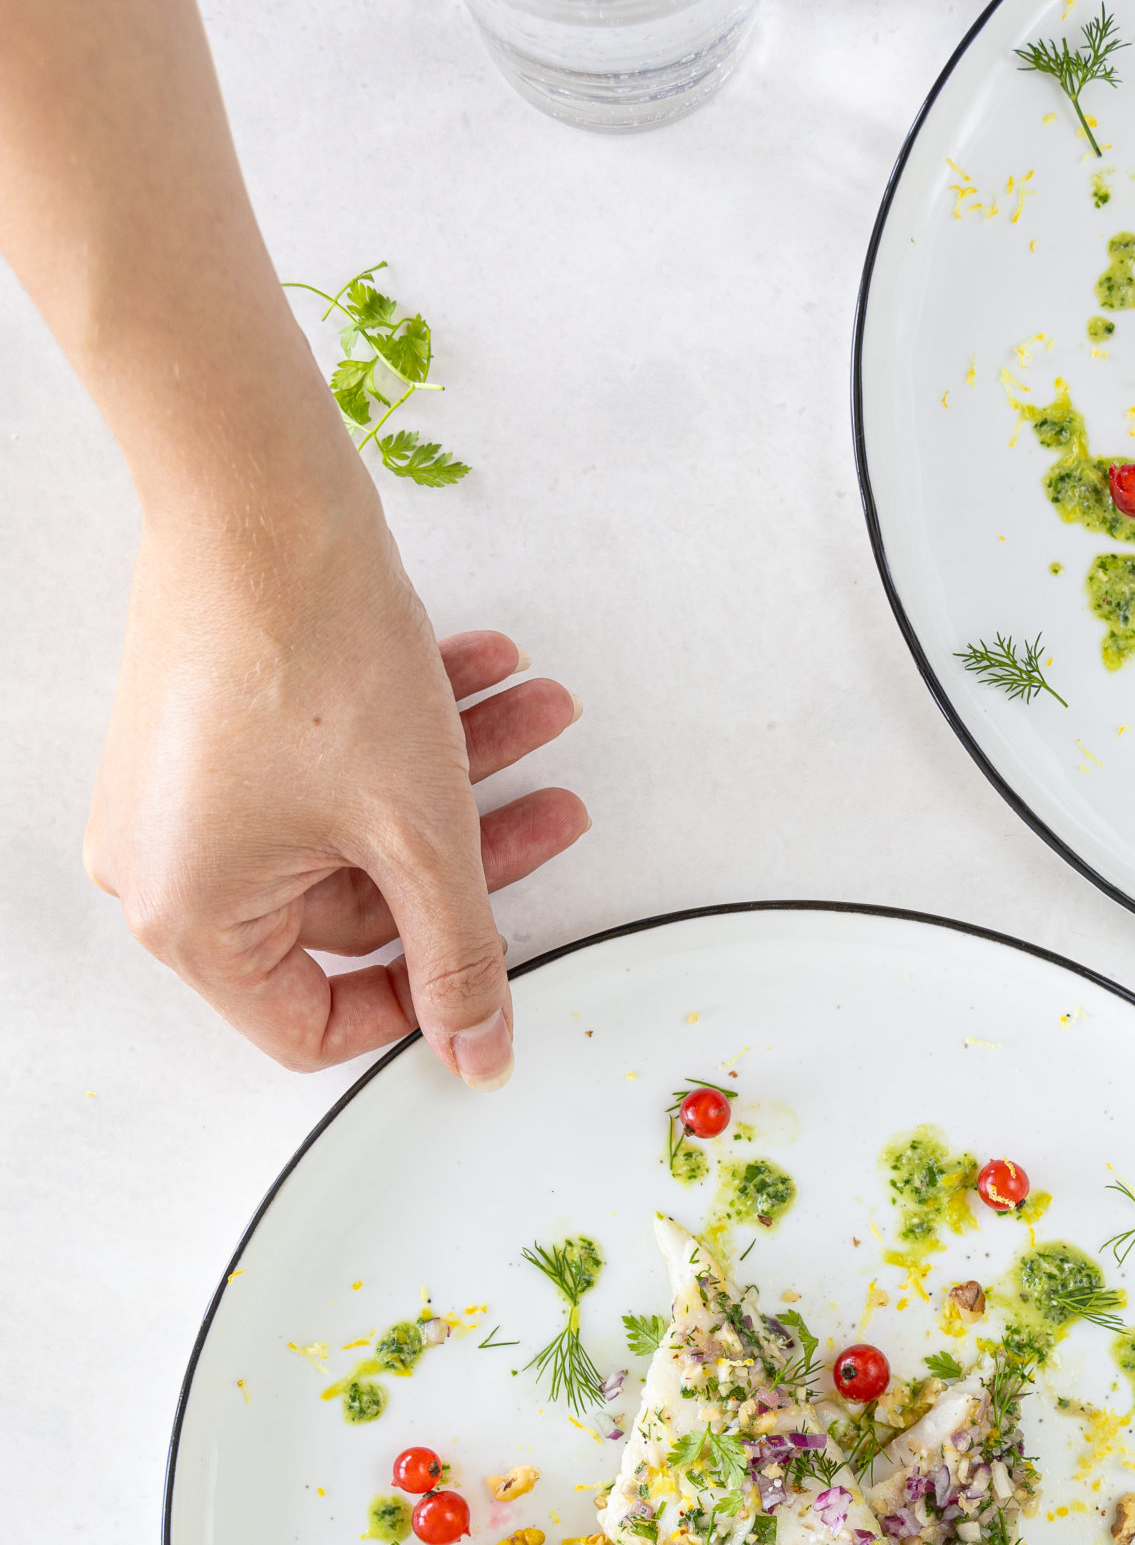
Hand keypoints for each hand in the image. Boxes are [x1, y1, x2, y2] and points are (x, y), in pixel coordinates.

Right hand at [84, 483, 586, 1083]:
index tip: (490, 967)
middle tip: (558, 811)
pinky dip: (408, 731)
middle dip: (469, 850)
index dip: (416, 1004)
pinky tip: (490, 675)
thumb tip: (478, 1054)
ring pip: (352, 825)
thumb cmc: (308, 652)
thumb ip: (459, 955)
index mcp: (190, 920)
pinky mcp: (215, 731)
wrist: (257, 490)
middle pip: (351, 913)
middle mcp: (168, 867)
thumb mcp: (418, 834)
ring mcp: (187, 796)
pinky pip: (323, 766)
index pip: (310, 1024)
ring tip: (544, 717)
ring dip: (460, 773)